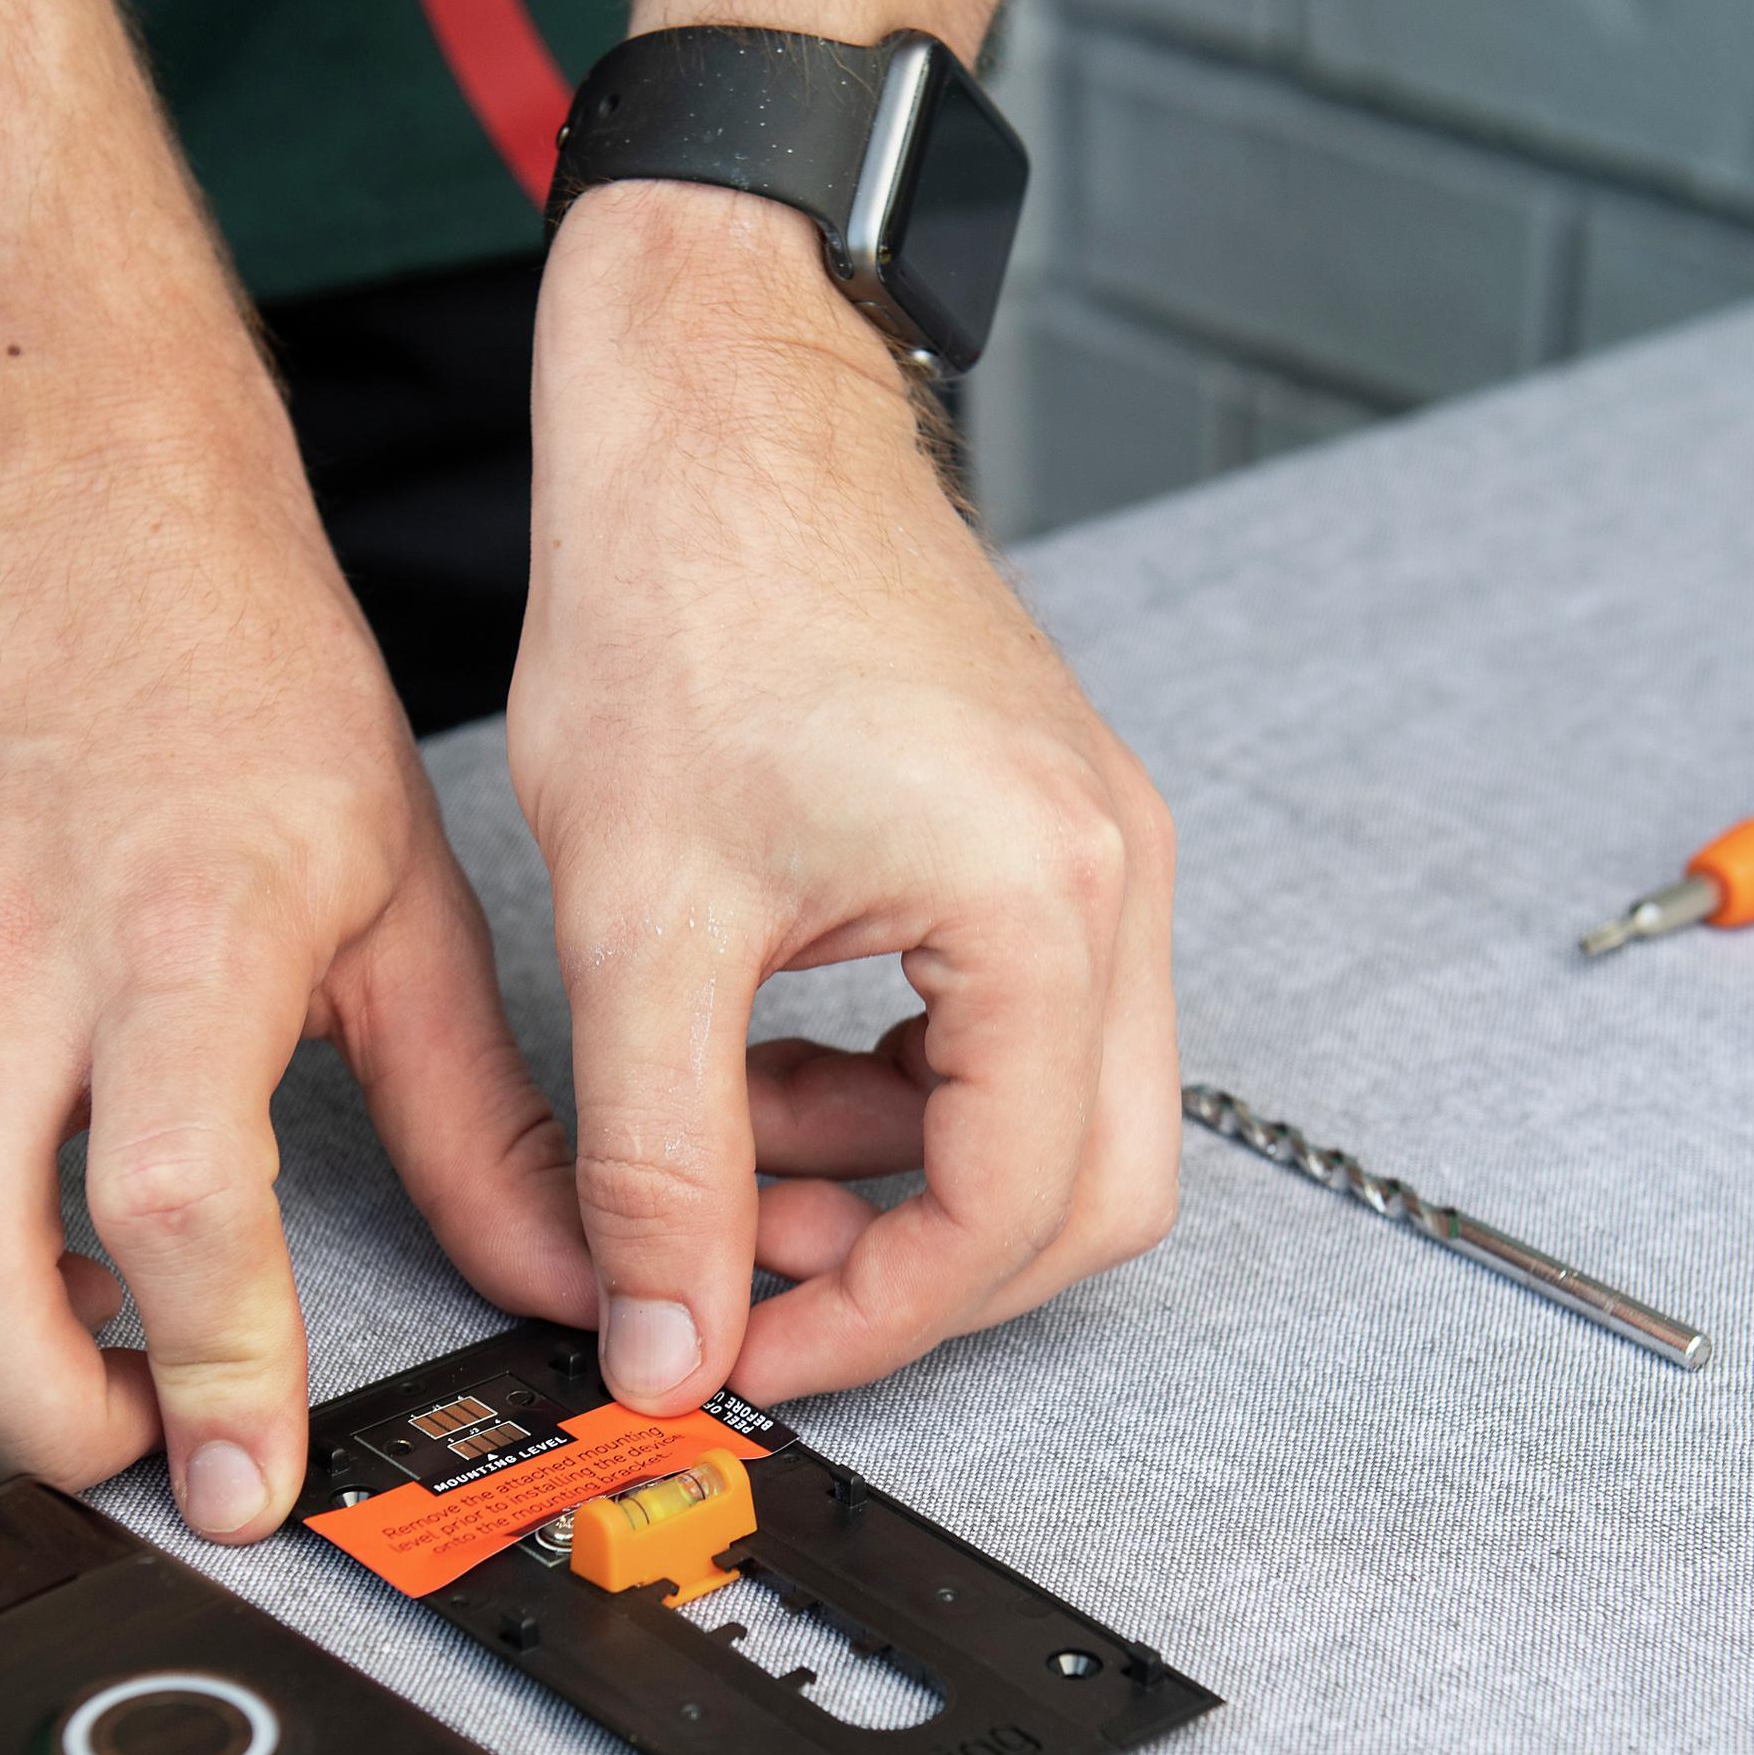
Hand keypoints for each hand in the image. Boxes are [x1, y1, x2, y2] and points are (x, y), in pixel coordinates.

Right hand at [0, 450, 594, 1537]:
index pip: (170, 1199)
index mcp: (183, 939)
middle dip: (40, 1416)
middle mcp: (12, 966)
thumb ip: (486, 1120)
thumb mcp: (412, 904)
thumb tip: (568, 1276)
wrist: (75, 531)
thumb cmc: (246, 692)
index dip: (212, 1363)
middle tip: (142, 1444)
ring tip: (63, 1365)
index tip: (247, 1472)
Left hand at [509, 181, 1179, 1413]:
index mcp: (1043, 903)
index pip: (1013, 1209)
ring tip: (728, 1147)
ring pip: (1061, 1115)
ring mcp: (1099, 849)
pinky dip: (908, 1086)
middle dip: (923, 1271)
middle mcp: (1114, 880)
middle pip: (1091, 1193)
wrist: (719, 401)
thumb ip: (658, 1159)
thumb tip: (671, 1338)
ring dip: (902, 1174)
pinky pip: (1024, 1026)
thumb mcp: (639, 919)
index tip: (744, 1352)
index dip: (875, 1322)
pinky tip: (767, 1060)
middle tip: (758, 1283)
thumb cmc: (688, 591)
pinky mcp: (1049, 828)